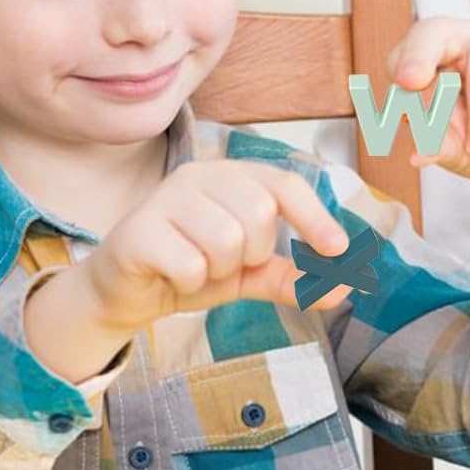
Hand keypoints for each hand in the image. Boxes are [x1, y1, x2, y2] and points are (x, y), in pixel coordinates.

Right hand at [81, 160, 354, 333]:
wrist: (126, 294)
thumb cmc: (189, 270)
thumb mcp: (248, 275)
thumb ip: (291, 277)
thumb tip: (342, 287)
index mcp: (230, 176)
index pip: (284, 184)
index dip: (315, 216)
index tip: (338, 249)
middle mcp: (199, 176)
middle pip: (259, 212)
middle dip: (253, 253)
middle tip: (226, 263)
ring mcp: (166, 198)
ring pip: (226, 239)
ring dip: (219, 270)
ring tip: (198, 269)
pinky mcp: (140, 229)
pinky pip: (190, 264)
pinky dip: (189, 282)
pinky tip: (172, 275)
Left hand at [385, 18, 469, 185]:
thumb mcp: (457, 153)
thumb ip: (439, 147)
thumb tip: (418, 153)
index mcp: (436, 56)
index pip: (412, 46)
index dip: (405, 60)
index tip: (402, 85)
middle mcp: (467, 40)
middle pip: (436, 30)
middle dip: (420, 56)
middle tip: (411, 83)